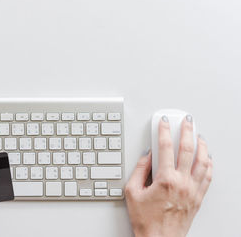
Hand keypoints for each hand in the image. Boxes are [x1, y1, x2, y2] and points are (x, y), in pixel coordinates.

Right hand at [125, 116, 211, 236]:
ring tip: (199, 136)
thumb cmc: (146, 220)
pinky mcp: (198, 198)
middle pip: (187, 150)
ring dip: (202, 145)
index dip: (164, 131)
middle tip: (186, 121)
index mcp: (165, 179)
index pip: (165, 147)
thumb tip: (146, 155)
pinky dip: (209, 164)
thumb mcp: (132, 192)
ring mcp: (192, 190)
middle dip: (187, 131)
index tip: (164, 122)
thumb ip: (139, 169)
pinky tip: (208, 158)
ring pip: (203, 162)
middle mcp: (182, 183)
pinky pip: (208, 177)